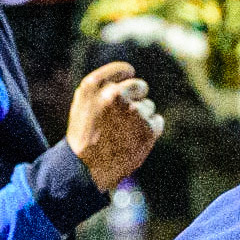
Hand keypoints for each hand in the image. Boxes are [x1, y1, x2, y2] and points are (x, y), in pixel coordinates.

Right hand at [67, 61, 163, 191]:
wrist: (85, 169)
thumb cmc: (84, 137)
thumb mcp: (82, 106)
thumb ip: (101, 88)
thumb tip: (127, 73)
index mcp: (94, 87)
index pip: (123, 70)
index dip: (127, 74)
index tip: (128, 78)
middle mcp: (115, 95)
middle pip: (140, 86)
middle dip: (136, 98)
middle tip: (124, 115)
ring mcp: (134, 112)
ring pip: (148, 107)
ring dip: (140, 118)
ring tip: (122, 134)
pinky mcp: (148, 128)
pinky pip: (157, 121)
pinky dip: (150, 130)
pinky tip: (134, 141)